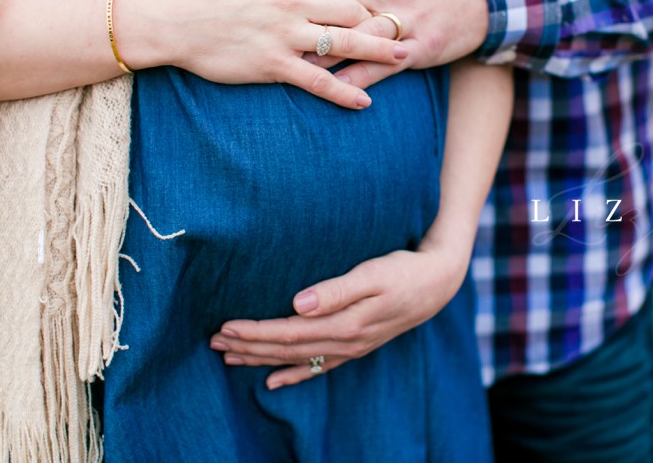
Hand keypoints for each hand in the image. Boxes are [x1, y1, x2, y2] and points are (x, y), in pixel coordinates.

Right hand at [118, 0, 408, 108]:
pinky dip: (344, 92)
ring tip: (406, 55)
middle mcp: (290, 0)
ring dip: (379, 49)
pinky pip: (318, 80)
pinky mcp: (273, 64)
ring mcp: (284, 34)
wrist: (167, 19)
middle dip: (375, 12)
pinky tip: (365, 100)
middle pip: (351, 3)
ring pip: (345, 41)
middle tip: (395, 20)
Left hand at [208, 243, 470, 389]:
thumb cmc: (404, 270)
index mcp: (345, 324)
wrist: (438, 282)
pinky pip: (317, 367)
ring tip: (228, 357)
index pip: (288, 332)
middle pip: (286, 349)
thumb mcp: (373, 273)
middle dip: (248, 346)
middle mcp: (345, 342)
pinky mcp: (355, 345)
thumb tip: (298, 302)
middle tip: (213, 342)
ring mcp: (350, 347)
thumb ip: (336, 289)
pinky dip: (293, 374)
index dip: (254, 331)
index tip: (224, 327)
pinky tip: (271, 382)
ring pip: (297, 359)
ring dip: (261, 359)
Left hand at [308, 0, 489, 87]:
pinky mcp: (420, 49)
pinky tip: (336, 87)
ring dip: (328, 51)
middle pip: (343, 3)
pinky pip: (386, 66)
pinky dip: (361, 76)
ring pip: (362, 36)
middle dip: (308, 16)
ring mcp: (407, 21)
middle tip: (272, 30)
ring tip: (295, 64)